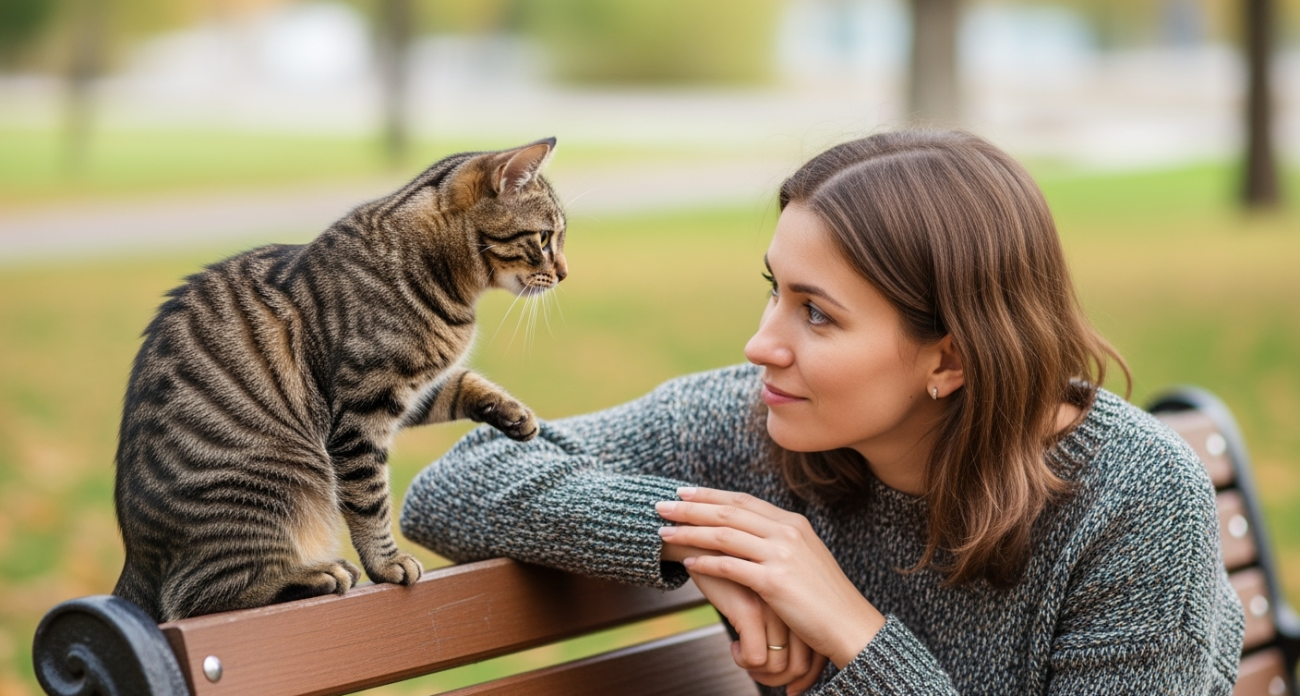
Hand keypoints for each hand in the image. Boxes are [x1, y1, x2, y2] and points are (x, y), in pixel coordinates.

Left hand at [656, 487, 886, 668]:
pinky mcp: (774, 581)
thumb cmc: (823, 597)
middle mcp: (787, 532)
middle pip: (728, 511)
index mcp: (792, 523)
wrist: (849, 625)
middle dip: (690, 507)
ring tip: (664, 533)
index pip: (743, 500)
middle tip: (661, 506)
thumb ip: (777, 541)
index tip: (684, 492)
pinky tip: (688, 564)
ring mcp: (781, 555)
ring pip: (724, 535)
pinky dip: (706, 564)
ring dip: (689, 533)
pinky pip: (731, 567)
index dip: (710, 495)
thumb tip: (747, 533)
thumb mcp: (803, 557)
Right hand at [663, 542, 827, 687]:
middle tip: (769, 682)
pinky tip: (734, 647)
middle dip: (787, 683)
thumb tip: (791, 658)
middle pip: (803, 663)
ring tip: (747, 661)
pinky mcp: (751, 609)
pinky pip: (755, 658)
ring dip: (761, 676)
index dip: (810, 674)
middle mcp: (795, 599)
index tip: (795, 688)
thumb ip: (781, 610)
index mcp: (802, 593)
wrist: (698, 541)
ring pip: (780, 666)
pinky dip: (744, 661)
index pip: (819, 649)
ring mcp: (775, 604)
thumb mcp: (763, 588)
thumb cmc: (731, 568)